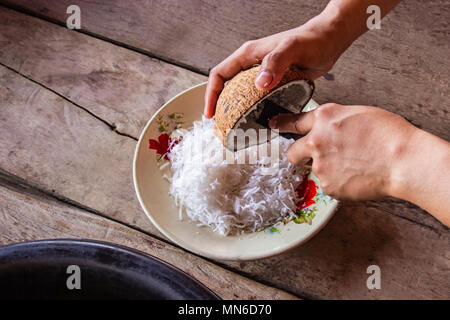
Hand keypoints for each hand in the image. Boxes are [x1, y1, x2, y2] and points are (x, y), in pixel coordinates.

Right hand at [204, 14, 346, 117]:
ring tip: (236, 129)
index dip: (211, 94)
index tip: (210, 113)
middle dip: (221, 107)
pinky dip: (254, 111)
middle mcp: (252, 65)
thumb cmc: (312, 40)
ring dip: (237, 111)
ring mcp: (263, 75)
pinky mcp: (275, 83)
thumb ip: (276, 63)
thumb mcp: (292, 48)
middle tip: (221, 127)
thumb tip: (259, 83)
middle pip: (227, 87)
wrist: (330, 40)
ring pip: (242, 95)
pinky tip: (258, 122)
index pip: (220, 74)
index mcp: (249, 54)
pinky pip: (258, 99)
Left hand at [271, 104, 416, 200]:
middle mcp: (315, 140)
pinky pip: (327, 183)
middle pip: (292, 152)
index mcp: (324, 118)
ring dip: (326, 168)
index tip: (274, 125)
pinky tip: (355, 176)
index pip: (294, 121)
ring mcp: (319, 164)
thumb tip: (328, 129)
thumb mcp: (358, 114)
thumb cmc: (389, 135)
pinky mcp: (327, 184)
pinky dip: (338, 182)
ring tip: (352, 165)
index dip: (283, 124)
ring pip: (314, 169)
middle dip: (299, 155)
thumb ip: (335, 122)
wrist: (402, 160)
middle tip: (317, 157)